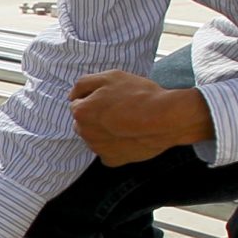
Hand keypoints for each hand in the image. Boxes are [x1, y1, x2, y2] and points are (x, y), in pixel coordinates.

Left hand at [68, 70, 212, 166]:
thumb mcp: (110, 77)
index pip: (77, 103)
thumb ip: (84, 84)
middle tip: (119, 109)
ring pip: (95, 137)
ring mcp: (97, 149)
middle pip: (84, 122)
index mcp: (81, 112)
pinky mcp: (112, 160)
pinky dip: (115, 145)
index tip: (111, 97)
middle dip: (95, 116)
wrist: (165, 118)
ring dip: (104, 131)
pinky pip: (108, 152)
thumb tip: (72, 95)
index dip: (94, 98)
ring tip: (127, 122)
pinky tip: (130, 136)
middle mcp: (84, 133)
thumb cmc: (138, 95)